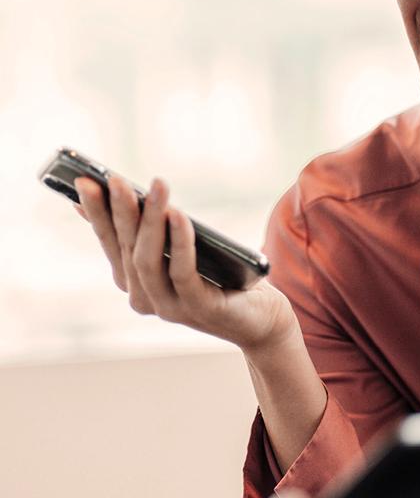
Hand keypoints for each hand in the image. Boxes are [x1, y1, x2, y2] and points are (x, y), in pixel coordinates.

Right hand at [74, 174, 294, 350]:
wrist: (260, 319)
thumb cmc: (219, 276)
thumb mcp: (180, 249)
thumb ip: (152, 230)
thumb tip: (117, 192)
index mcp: (134, 281)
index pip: (109, 241)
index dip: (96, 212)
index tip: (83, 180)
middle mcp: (144, 297)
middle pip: (127, 247)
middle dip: (120, 210)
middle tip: (115, 178)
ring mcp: (169, 307)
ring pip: (148, 260)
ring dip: (150, 220)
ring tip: (155, 186)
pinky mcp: (198, 308)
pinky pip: (182, 271)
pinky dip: (179, 241)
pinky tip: (178, 215)